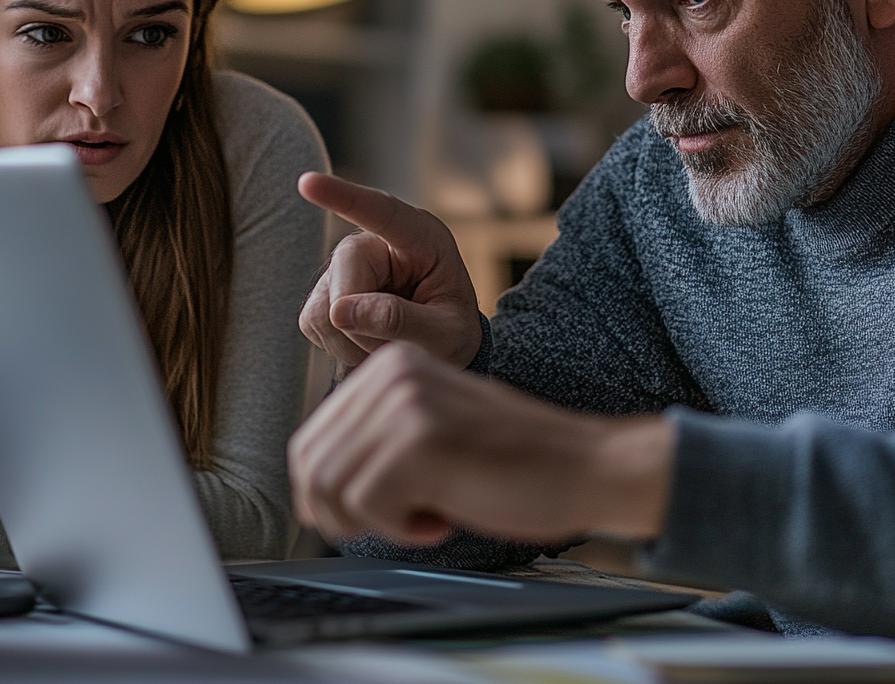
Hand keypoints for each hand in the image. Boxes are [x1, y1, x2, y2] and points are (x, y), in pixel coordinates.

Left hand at [288, 341, 675, 545]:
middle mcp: (391, 372)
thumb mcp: (430, 425)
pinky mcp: (420, 440)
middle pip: (312, 466)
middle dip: (345, 512)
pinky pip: (368, 507)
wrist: (583, 464)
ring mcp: (405, 402)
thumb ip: (375, 435)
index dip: (328, 493)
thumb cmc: (511, 459)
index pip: (311, 439)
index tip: (370, 509)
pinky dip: (402, 530)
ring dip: (376, 521)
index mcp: (390, 364)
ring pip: (332, 489)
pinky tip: (443, 516)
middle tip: (397, 518)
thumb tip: (312, 480)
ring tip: (426, 511)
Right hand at [298, 172, 482, 372]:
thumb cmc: (452, 330)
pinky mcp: (324, 291)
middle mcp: (375, 243)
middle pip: (344, 274)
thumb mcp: (447, 332)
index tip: (308, 182)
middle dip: (366, 322)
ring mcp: (344, 265)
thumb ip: (402, 320)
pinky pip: (313, 322)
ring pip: (323, 308)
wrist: (440, 348)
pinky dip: (341, 346)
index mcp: (420, 236)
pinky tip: (369, 341)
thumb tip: (342, 312)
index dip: (342, 196)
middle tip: (401, 344)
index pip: (380, 211)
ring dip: (355, 340)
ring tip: (390, 341)